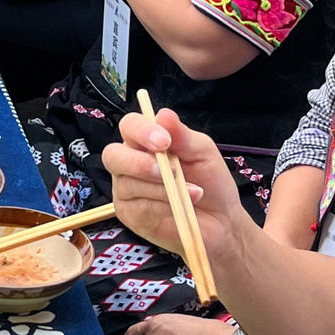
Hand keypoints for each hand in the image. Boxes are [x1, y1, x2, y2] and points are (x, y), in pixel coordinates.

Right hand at [102, 107, 248, 270]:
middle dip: (139, 163)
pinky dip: (163, 206)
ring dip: (163, 188)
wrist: (221, 220)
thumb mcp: (203, 153)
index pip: (129, 126)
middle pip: (113, 155)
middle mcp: (129, 163)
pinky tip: (182, 207)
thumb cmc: (210, 182)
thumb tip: (163, 114)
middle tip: (168, 171)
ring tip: (193, 192)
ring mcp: (126, 190)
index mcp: (144, 142)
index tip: (164, 141)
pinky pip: (139, 207)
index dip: (141, 131)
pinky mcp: (130, 215)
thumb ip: (182, 135)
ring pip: (128, 184)